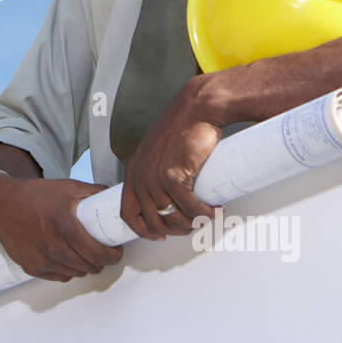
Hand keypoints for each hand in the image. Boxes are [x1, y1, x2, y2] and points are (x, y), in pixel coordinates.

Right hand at [0, 176, 123, 281]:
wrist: (1, 204)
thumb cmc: (34, 194)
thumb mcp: (67, 187)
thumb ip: (93, 192)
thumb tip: (113, 196)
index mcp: (65, 226)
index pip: (98, 254)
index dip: (113, 256)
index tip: (116, 251)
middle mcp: (54, 247)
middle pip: (90, 266)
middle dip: (102, 261)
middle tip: (104, 252)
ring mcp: (42, 260)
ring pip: (76, 274)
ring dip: (86, 267)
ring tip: (87, 255)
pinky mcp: (32, 268)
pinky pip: (60, 277)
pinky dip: (68, 271)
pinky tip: (69, 259)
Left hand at [121, 74, 226, 239]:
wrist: (197, 108)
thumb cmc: (183, 126)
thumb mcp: (158, 150)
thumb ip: (156, 171)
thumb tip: (168, 195)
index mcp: (134, 171)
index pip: (127, 212)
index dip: (143, 229)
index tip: (159, 234)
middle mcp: (141, 176)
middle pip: (152, 221)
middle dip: (174, 230)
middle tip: (191, 226)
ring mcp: (155, 178)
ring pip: (172, 218)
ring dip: (192, 224)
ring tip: (205, 217)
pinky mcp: (174, 176)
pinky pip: (189, 208)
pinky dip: (204, 214)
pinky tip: (214, 210)